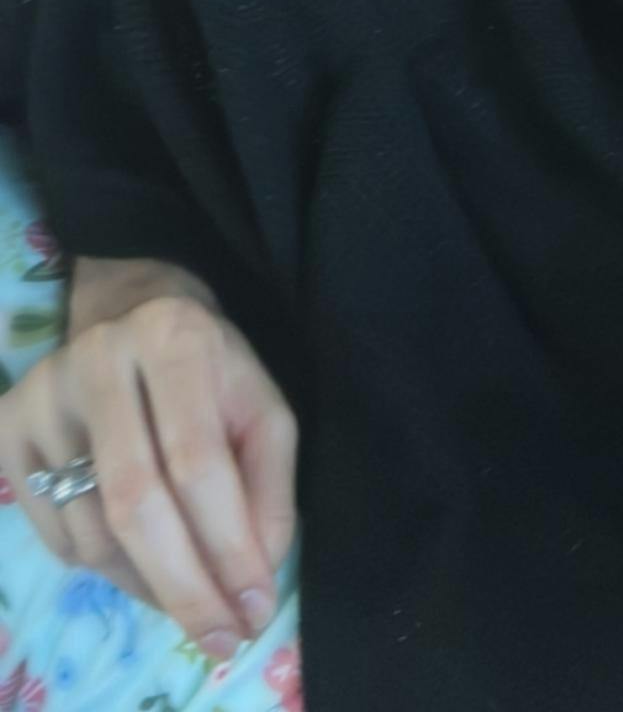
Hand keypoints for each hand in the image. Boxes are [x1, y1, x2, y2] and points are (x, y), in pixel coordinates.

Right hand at [0, 282, 297, 660]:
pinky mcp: (6, 428)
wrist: (133, 313)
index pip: (197, 462)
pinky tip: (138, 552)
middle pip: (133, 502)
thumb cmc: (209, 371)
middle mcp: (99, 357)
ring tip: (183, 585)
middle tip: (217, 637)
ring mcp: (43, 393)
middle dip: (182, 585)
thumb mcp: (261, 409)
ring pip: (91, 530)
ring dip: (147, 583)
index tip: (251, 610)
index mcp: (173, 338)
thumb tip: (253, 581)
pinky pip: (56, 537)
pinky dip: (105, 568)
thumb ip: (269, 490)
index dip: (227, 546)